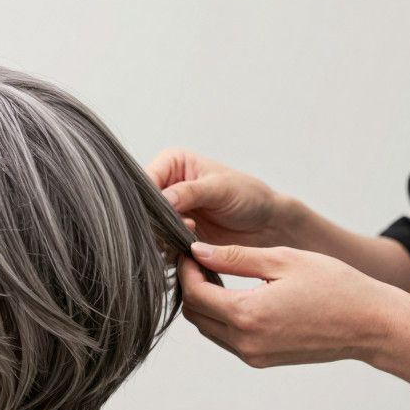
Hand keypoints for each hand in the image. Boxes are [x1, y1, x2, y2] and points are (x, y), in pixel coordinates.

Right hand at [145, 148, 288, 247]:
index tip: (163, 212)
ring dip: (164, 234)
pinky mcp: (172, 232)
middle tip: (182, 224)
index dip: (148, 197)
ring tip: (190, 232)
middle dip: (156, 217)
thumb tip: (162, 199)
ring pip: (148, 224)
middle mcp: (165, 184)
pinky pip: (158, 241)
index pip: (146, 179)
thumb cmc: (248, 196)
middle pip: (143, 204)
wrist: (266, 224)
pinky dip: (169, 246)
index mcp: (172, 163)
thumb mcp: (219, 188)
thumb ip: (188, 192)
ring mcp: (167, 210)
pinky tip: (188, 244)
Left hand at [178, 242, 403, 367]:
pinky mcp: (261, 360)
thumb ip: (235, 257)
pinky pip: (226, 338)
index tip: (191, 251)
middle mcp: (245, 341)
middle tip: (202, 260)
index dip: (186, 270)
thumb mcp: (284, 260)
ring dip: (206, 303)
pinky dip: (222, 317)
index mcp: (248, 314)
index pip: (195, 294)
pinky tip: (236, 295)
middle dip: (192, 286)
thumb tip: (198, 251)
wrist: (371, 325)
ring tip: (219, 275)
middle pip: (196, 314)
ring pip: (208, 328)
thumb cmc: (335, 286)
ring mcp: (252, 355)